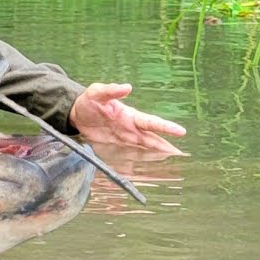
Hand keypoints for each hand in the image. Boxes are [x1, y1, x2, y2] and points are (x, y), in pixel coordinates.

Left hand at [69, 82, 186, 155]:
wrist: (76, 114)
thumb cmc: (90, 101)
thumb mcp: (97, 93)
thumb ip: (111, 90)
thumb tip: (127, 87)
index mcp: (130, 116)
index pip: (151, 122)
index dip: (165, 127)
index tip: (181, 131)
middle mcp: (131, 129)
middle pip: (152, 139)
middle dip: (167, 147)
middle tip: (183, 155)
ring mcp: (124, 139)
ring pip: (144, 150)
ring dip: (156, 157)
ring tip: (170, 166)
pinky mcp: (115, 147)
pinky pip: (129, 157)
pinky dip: (137, 165)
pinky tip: (146, 172)